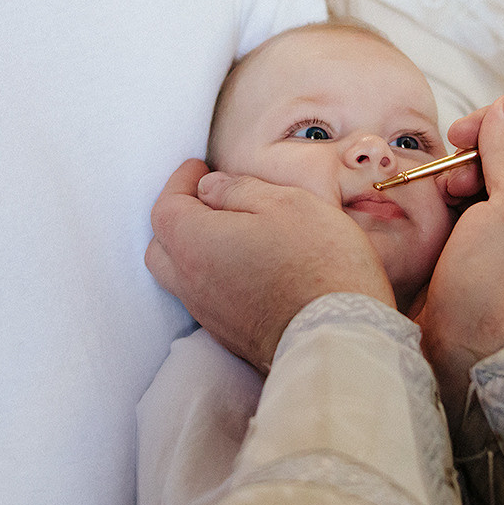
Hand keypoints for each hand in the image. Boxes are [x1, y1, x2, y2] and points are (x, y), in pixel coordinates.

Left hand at [147, 159, 392, 370]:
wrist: (341, 337)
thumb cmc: (319, 263)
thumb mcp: (286, 204)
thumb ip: (239, 190)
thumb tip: (210, 188)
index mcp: (196, 245)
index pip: (166, 207)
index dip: (179, 182)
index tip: (198, 166)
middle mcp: (192, 284)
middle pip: (162, 246)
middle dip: (177, 216)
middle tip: (206, 197)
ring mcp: (210, 315)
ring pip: (181, 275)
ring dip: (193, 248)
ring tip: (227, 230)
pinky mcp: (230, 335)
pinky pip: (206, 298)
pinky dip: (212, 274)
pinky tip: (245, 264)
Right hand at [416, 96, 503, 408]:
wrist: (473, 361)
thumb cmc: (499, 289)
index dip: (503, 125)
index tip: (466, 135)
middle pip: (502, 158)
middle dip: (470, 155)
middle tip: (449, 179)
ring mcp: (498, 241)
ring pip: (473, 186)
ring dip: (449, 182)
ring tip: (436, 201)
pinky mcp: (466, 260)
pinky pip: (453, 217)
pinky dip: (437, 209)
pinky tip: (424, 220)